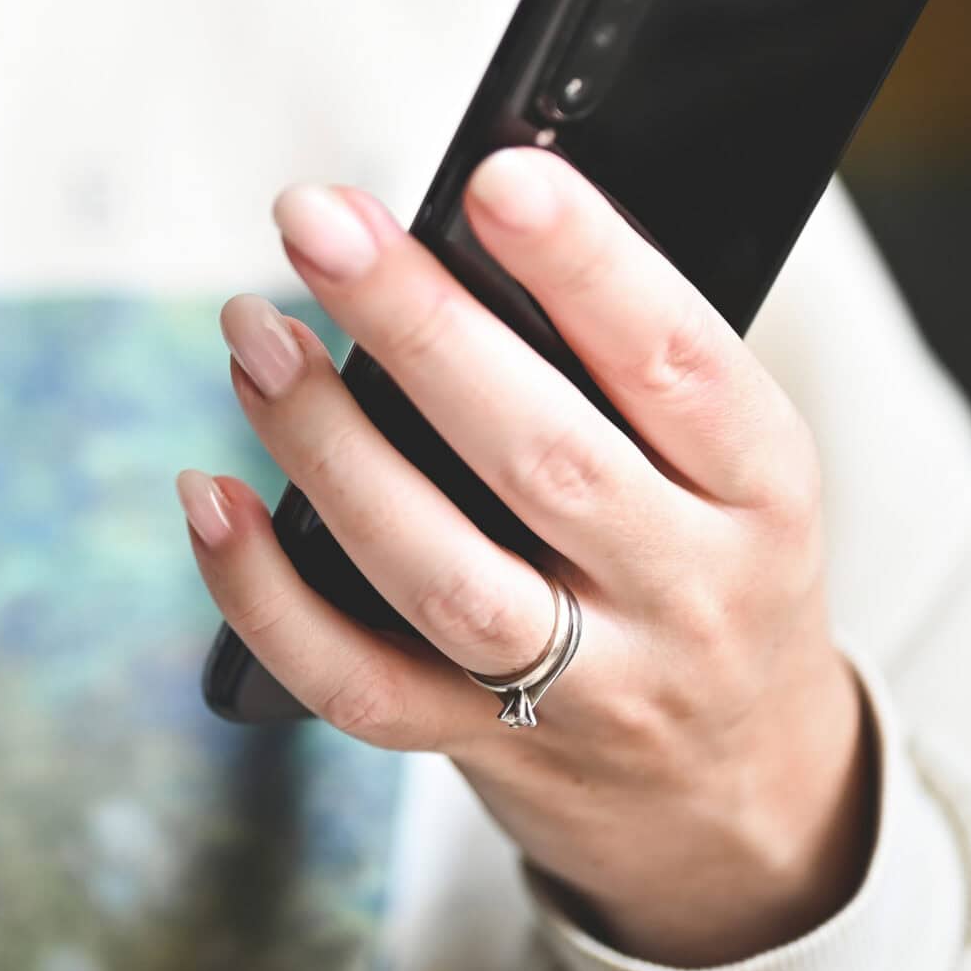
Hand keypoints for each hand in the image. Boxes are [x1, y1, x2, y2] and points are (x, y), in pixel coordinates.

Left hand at [181, 147, 873, 967]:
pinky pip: (357, 681)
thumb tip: (451, 229)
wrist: (735, 794)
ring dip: (328, 446)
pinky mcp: (485, 751)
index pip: (682, 365)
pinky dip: (266, 591)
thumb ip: (622, 369)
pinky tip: (210, 496)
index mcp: (760, 491)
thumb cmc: (703, 562)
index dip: (593, 268)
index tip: (494, 175)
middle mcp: (684, 592)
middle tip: (317, 221)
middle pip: (542, 459)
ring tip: (253, 337)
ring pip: (440, 572)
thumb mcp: (727, 468)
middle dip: (418, 327)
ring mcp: (584, 688)